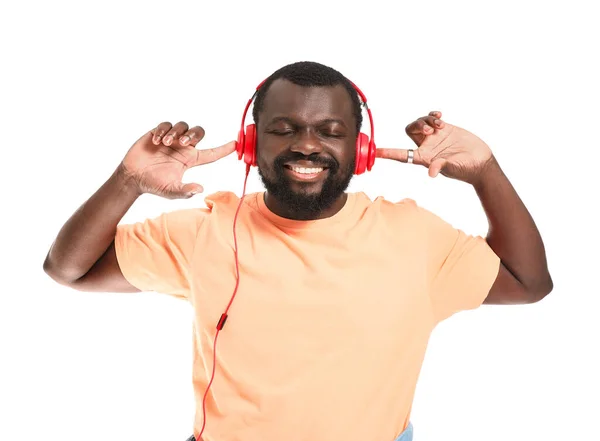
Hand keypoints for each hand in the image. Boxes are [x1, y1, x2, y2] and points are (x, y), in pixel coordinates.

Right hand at [118, 122, 235, 198]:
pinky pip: (165, 124)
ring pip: (182, 126)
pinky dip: (162, 131)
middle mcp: (183, 148)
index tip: (235, 144)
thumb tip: (200, 189)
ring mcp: (171, 140)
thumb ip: (185, 191)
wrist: (133, 177)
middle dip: (193, 135)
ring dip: (175, 133)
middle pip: (198, 133)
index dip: (223, 149)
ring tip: (166, 144)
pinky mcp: (157, 133)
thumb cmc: (154, 184)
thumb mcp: (171, 191)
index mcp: (190, 160)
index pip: (211, 153)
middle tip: (183, 143)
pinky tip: (156, 141)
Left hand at [376, 111, 493, 184]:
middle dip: (417, 125)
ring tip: (440, 125)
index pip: (402, 155)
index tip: (375, 152)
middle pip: (410, 130)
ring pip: (421, 122)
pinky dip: (433, 115)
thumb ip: (441, 167)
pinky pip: (432, 118)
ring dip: (428, 119)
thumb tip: (431, 173)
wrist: (480, 162)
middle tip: (431, 130)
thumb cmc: (466, 170)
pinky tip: (440, 117)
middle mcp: (427, 146)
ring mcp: (435, 137)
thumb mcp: (453, 168)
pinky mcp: (445, 129)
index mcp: (424, 158)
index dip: (388, 153)